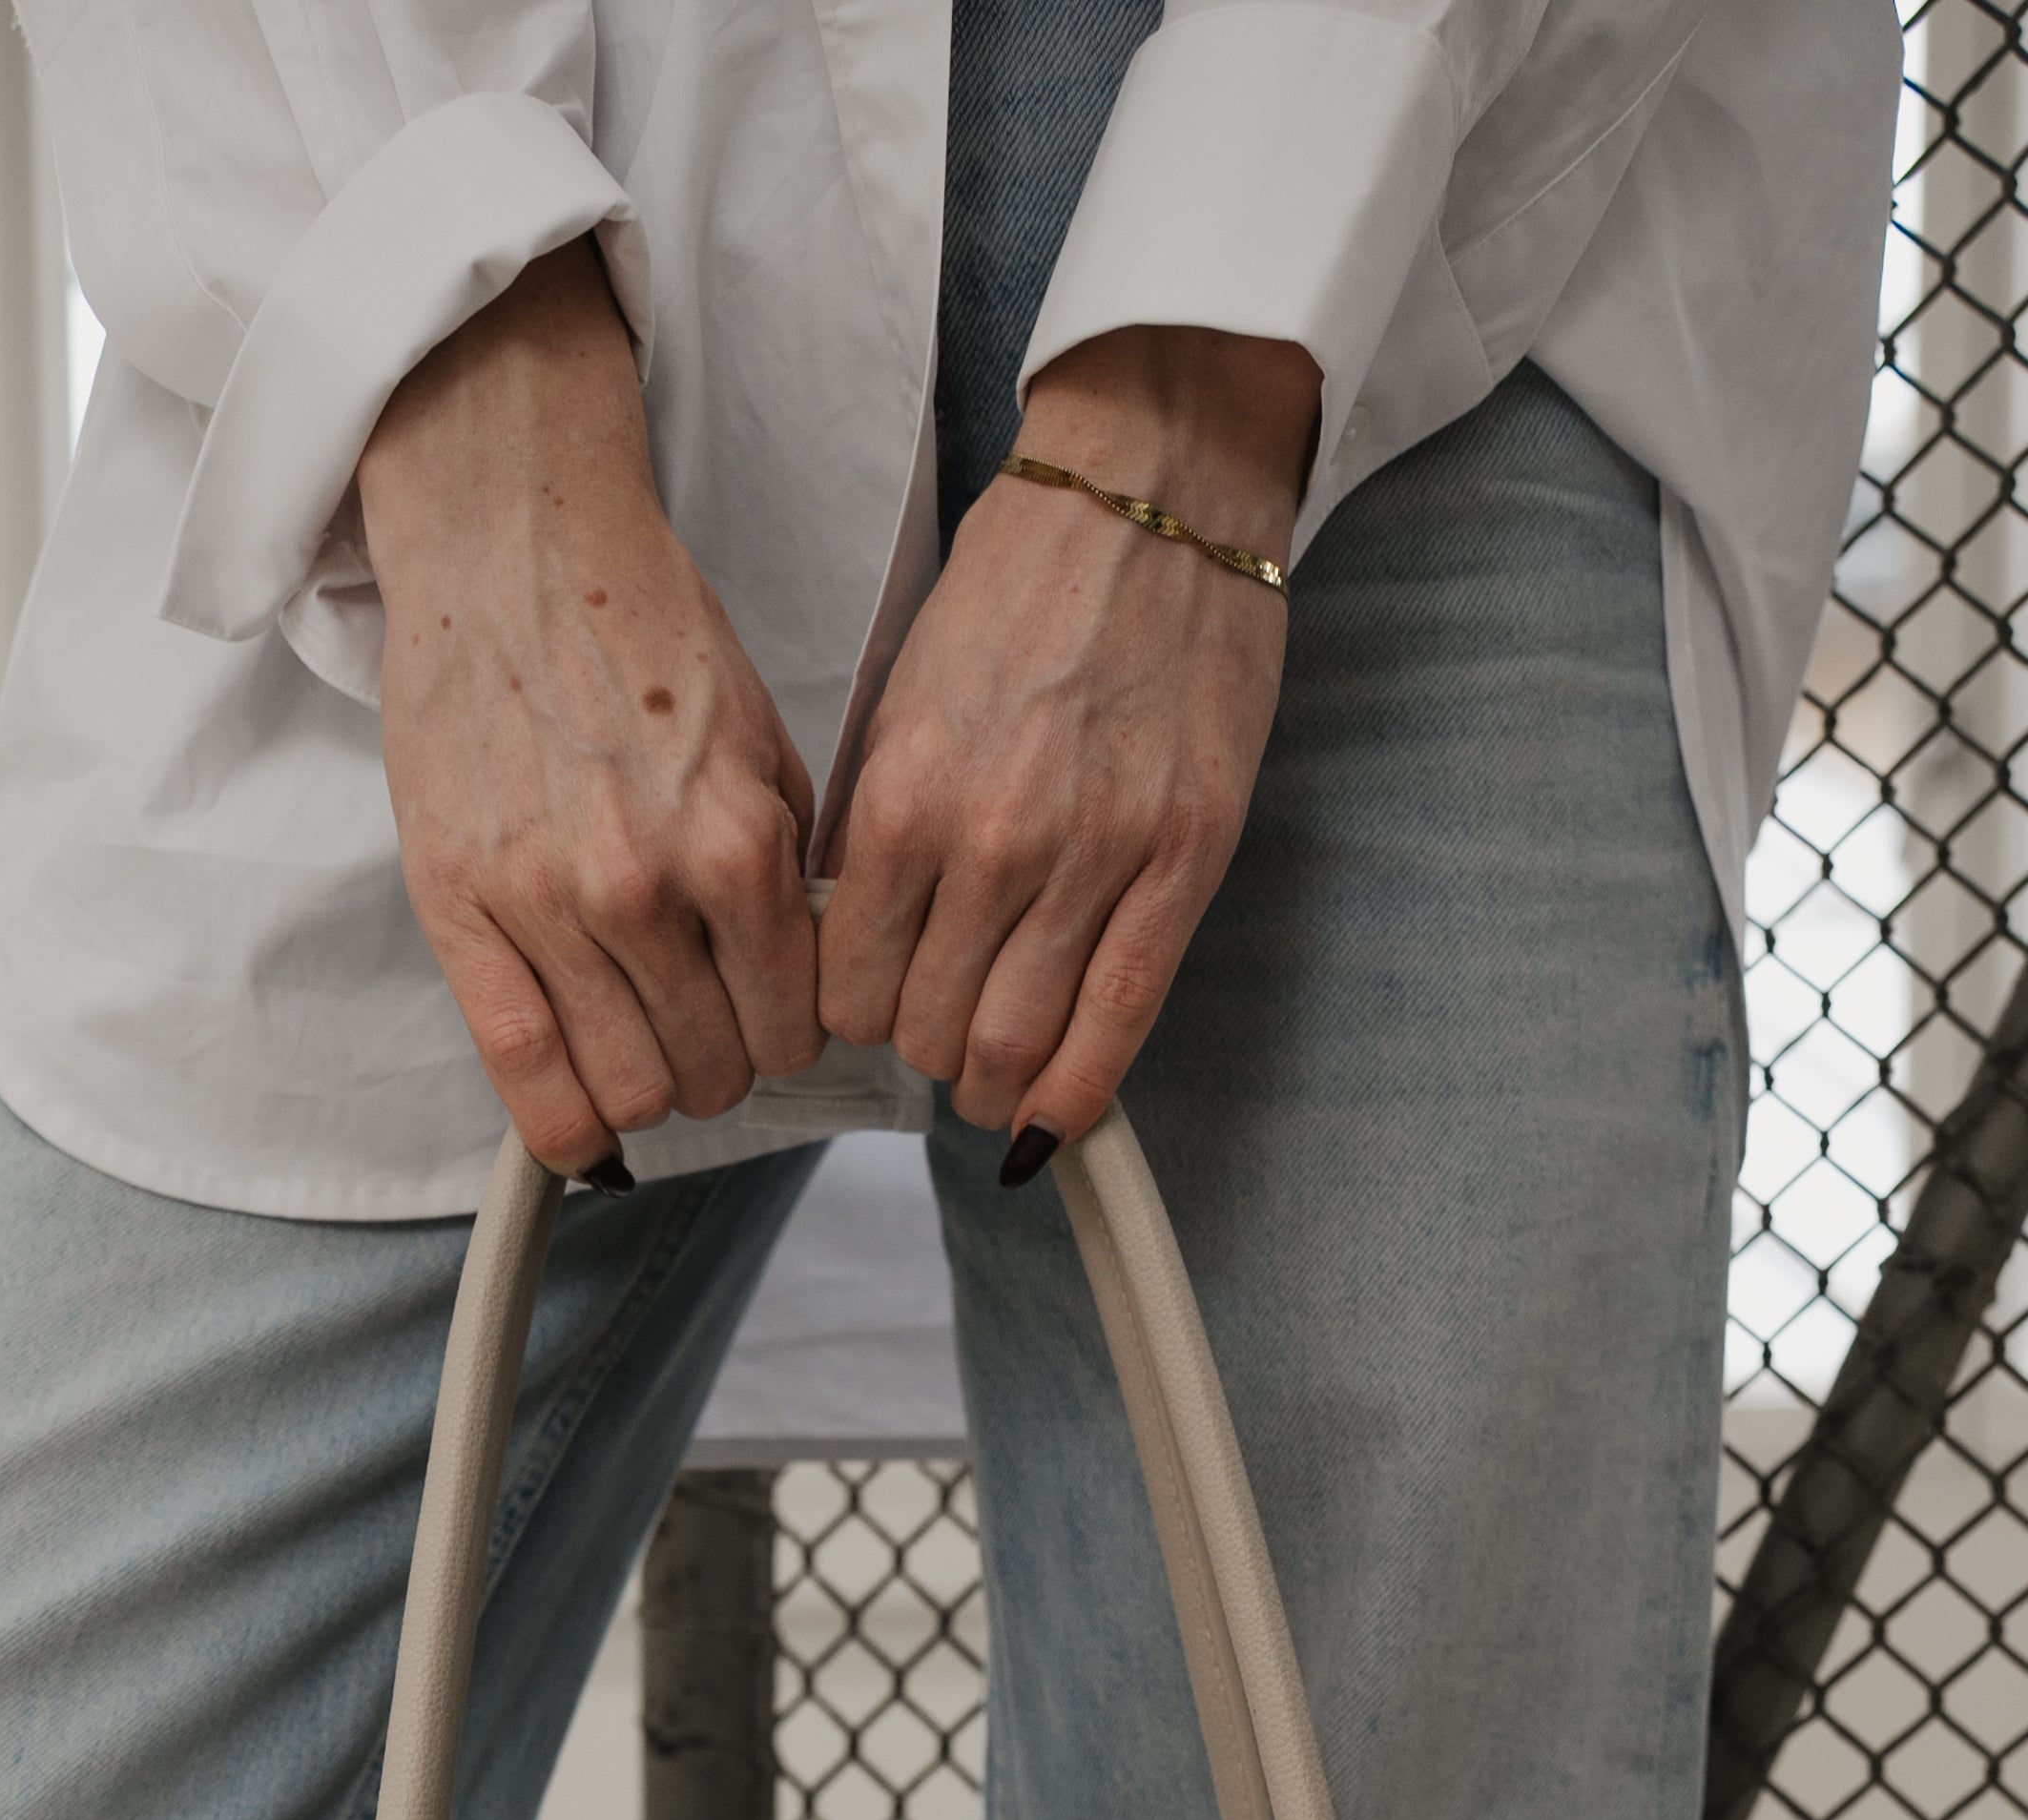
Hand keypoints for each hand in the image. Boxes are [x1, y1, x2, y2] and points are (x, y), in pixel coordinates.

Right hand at [359, 243, 821, 1172]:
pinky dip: (562, 1125)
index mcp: (737, 842)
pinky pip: (522, 1075)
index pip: (791, 1027)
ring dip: (644, 1087)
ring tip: (637, 1044)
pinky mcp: (460, 906)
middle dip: (717, 1065)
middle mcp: (646, 885)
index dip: (785, 1041)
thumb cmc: (636, 629)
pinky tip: (579, 1124)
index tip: (763, 1024)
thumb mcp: (758, 738)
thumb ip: (784, 862)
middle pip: (712, 1071)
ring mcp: (547, 902)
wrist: (511, 543)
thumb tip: (805, 975)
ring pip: (627, 1090)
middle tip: (698, 1029)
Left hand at [818, 326, 1315, 1151]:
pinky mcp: (1181, 864)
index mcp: (902, 796)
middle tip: (935, 1029)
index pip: (846, 986)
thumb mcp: (905, 697)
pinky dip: (1074, 1097)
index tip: (870, 1006)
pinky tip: (1048, 1121)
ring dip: (990, 1077)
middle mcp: (991, 843)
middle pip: (925, 1033)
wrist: (1153, 490)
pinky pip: (1119, 1025)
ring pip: (1014, 1047)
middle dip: (921, 1047)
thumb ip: (879, 827)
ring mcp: (1094, 860)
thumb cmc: (1024, 580)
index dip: (851, 1014)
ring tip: (990, 1067)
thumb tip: (853, 942)